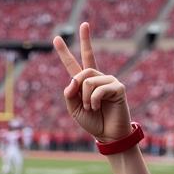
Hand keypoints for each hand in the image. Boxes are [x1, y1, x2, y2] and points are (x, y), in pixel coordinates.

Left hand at [53, 22, 131, 142]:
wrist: (108, 135)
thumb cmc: (92, 122)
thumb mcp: (74, 109)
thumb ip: (70, 94)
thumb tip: (73, 80)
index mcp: (85, 83)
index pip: (74, 63)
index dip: (64, 51)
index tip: (56, 38)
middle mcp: (98, 78)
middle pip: (86, 61)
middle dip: (80, 77)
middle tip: (83, 99)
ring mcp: (109, 80)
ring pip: (88, 80)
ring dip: (85, 97)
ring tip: (90, 108)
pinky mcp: (117, 87)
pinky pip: (99, 89)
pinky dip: (94, 101)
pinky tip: (98, 108)